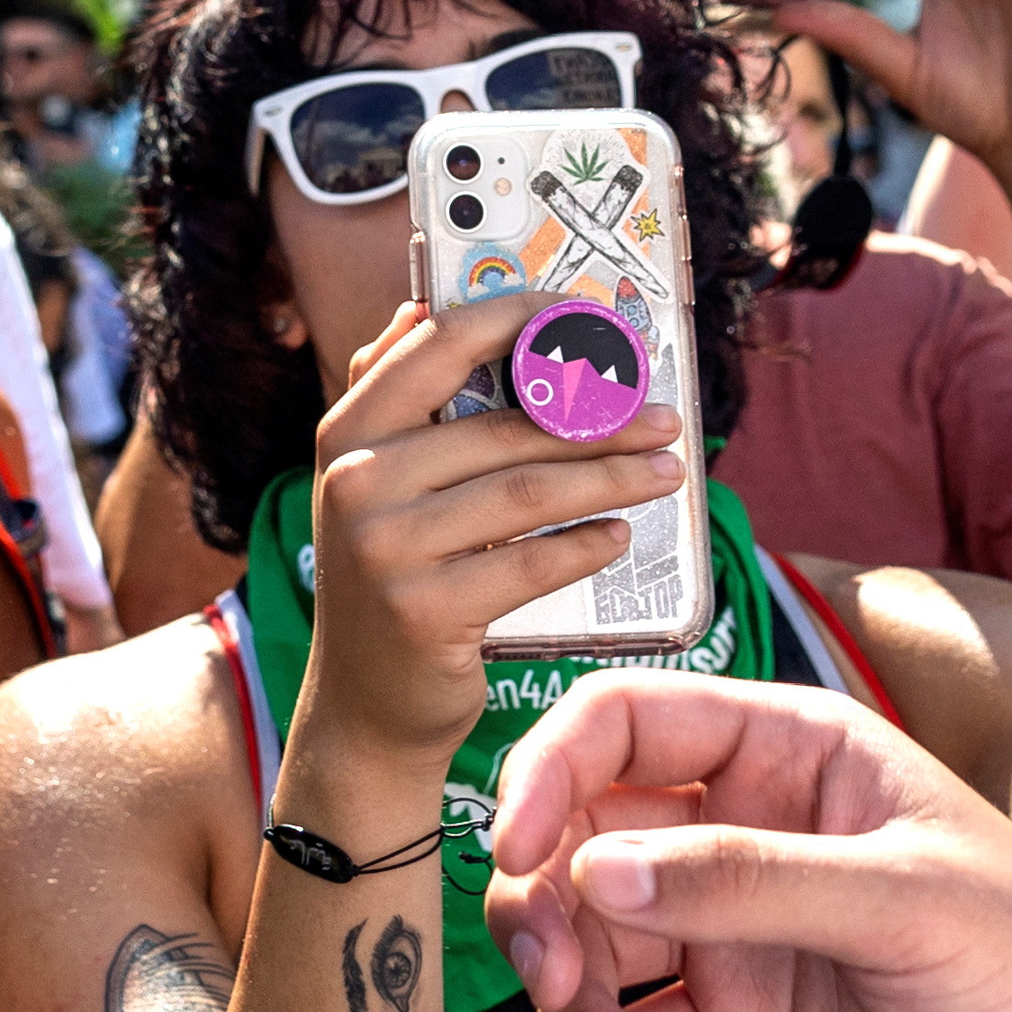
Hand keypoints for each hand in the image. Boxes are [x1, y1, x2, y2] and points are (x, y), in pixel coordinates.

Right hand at [298, 294, 686, 772]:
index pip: (440, 343)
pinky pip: (529, 564)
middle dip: (600, 418)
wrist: (364, 707)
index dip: (522, 317)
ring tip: (666, 472)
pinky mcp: (423, 612)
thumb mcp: (371, 485)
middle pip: (505, 428)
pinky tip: (618, 535)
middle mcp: (355, 481)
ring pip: (527, 493)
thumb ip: (391, 396)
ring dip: (611, 478)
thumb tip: (417, 305)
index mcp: (346, 431)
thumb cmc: (388, 580)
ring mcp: (384, 549)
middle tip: (664, 417)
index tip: (590, 318)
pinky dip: (584, 545)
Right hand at [480, 670, 1011, 1011]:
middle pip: (584, 842)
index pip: (627, 723)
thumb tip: (600, 867)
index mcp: (794, 756)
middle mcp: (748, 836)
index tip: (516, 846)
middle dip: (549, 914)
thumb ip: (744, 881)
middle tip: (564, 986)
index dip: (551, 771)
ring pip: (594, 951)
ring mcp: (740, 940)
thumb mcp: (901, 905)